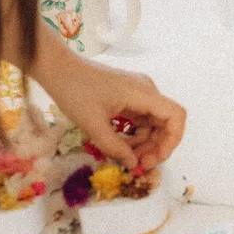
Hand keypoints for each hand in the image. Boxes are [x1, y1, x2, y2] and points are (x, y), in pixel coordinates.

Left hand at [37, 50, 185, 171]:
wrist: (57, 68)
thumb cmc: (75, 92)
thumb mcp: (93, 125)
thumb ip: (115, 148)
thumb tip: (133, 165)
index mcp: (144, 94)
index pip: (175, 116)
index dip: (171, 141)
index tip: (154, 159)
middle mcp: (146, 91)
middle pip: (165, 122)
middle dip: (155, 147)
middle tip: (137, 165)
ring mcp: (138, 93)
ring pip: (153, 123)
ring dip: (143, 142)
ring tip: (124, 156)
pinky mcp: (128, 96)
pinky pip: (140, 118)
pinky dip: (134, 134)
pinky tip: (119, 144)